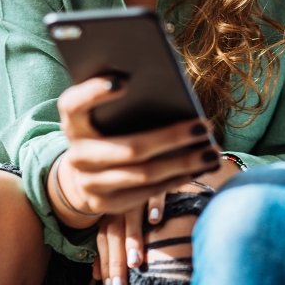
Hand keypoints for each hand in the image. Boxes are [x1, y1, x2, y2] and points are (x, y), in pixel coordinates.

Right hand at [49, 76, 219, 229]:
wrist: (80, 178)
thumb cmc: (105, 133)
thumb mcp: (104, 116)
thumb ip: (125, 102)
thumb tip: (168, 88)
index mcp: (73, 123)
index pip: (74, 103)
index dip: (94, 92)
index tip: (124, 80)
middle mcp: (77, 154)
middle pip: (130, 147)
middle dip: (172, 138)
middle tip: (204, 127)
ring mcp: (89, 183)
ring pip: (144, 174)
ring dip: (184, 163)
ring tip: (211, 152)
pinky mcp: (104, 205)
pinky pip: (146, 192)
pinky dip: (176, 179)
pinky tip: (198, 169)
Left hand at [94, 158, 241, 284]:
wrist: (144, 145)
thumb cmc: (132, 188)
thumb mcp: (118, 211)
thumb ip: (108, 241)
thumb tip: (94, 274)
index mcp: (109, 208)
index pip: (103, 239)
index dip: (105, 263)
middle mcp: (120, 198)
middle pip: (114, 233)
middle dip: (116, 262)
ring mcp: (137, 185)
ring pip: (130, 214)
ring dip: (133, 238)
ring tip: (135, 262)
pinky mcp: (157, 174)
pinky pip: (155, 188)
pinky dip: (154, 202)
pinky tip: (155, 219)